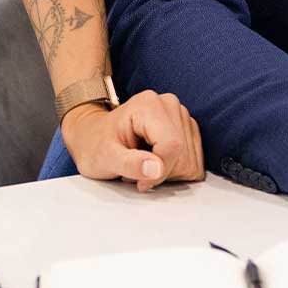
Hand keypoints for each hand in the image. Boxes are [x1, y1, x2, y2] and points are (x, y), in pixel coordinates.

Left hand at [61, 90, 204, 191]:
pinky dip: (177, 169)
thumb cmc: (95, 144)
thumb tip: (157, 169)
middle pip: (184, 153)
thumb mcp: (105, 158)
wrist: (93, 135)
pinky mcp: (186, 126)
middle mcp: (169, 104)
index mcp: (148, 105)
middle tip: (138, 172)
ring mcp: (180, 114)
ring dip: (169, 171)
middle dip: (163, 172)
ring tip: (144, 165)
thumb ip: (130, 164)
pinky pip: (195, 158)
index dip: (160, 171)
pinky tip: (156, 163)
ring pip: (192, 158)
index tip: (141, 183)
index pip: (172, 145)